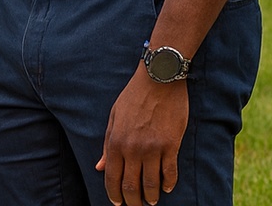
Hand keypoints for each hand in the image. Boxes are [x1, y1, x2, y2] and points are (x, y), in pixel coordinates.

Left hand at [96, 71, 186, 205]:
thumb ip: (107, 144)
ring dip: (151, 197)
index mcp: (116, 142)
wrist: (158, 79)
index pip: (112, 178)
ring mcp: (153, 148)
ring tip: (151, 201)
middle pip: (131, 186)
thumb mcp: (114, 117)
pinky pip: (170, 173)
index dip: (114, 195)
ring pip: (151, 184)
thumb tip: (100, 167)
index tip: (118, 203)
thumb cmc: (133, 96)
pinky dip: (168, 184)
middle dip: (133, 201)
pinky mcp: (171, 145)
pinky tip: (166, 188)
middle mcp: (133, 148)